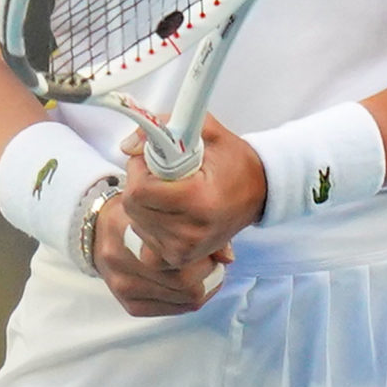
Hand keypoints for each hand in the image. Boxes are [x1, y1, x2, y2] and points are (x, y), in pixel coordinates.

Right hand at [90, 190, 231, 316]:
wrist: (98, 230)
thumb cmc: (139, 216)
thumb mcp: (162, 209)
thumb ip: (196, 227)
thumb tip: (227, 258)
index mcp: (127, 228)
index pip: (179, 256)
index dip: (204, 255)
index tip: (209, 247)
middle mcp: (120, 260)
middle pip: (183, 283)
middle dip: (207, 274)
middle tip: (211, 263)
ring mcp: (122, 285)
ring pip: (181, 299)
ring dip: (201, 289)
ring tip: (204, 274)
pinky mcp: (128, 304)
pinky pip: (170, 311)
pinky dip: (187, 301)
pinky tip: (191, 288)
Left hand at [116, 114, 266, 268]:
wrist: (259, 191)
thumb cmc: (233, 160)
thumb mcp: (205, 130)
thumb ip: (164, 129)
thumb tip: (127, 146)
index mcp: (198, 200)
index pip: (139, 191)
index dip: (139, 169)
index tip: (153, 159)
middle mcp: (192, 231)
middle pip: (134, 208)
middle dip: (139, 185)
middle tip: (162, 174)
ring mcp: (186, 249)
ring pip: (136, 223)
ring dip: (144, 204)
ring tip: (171, 192)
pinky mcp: (182, 257)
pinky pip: (145, 239)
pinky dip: (150, 222)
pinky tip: (169, 211)